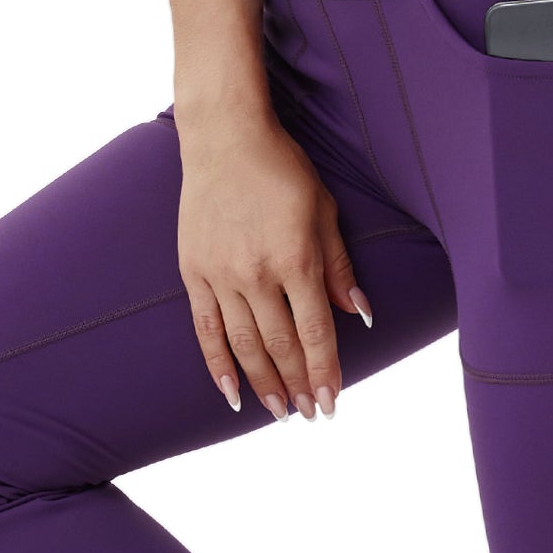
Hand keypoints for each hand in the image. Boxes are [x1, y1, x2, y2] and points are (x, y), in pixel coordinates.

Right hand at [176, 114, 369, 421]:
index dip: (325, 370)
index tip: (333, 400)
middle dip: (299, 384)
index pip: (315, 331)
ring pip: (244, 345)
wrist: (224, 138)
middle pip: (281, 345)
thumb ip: (339, 266)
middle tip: (312, 414)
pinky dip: (217, 365)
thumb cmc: (282, 170)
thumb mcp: (324, 210)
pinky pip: (205, 328)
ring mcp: (221, 275)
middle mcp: (257, 273)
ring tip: (279, 411)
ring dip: (263, 383)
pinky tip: (230, 394)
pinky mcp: (194, 272)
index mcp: (295, 258)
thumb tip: (358, 314)